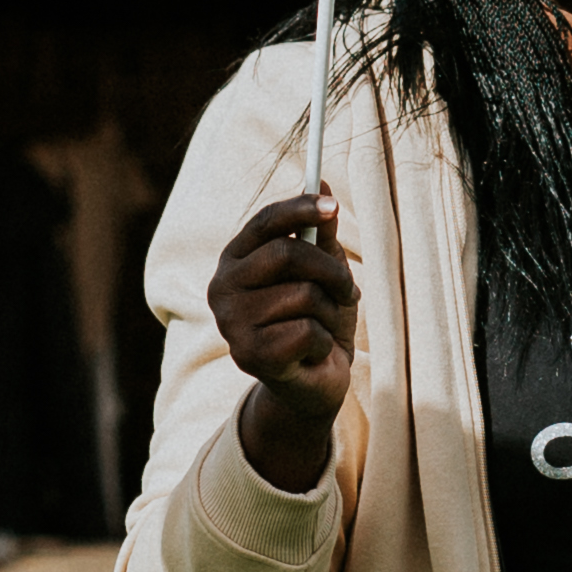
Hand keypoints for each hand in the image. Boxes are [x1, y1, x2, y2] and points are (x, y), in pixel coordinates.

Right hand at [215, 191, 358, 492]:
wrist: (312, 386)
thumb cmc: (315, 321)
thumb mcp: (324, 275)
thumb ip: (321, 236)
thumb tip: (324, 184)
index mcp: (234, 262)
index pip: (263, 222)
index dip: (299, 207)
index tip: (333, 205)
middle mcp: (222, 290)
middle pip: (287, 254)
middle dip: (331, 269)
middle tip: (350, 289)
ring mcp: (231, 325)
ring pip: (303, 295)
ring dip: (329, 313)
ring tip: (322, 328)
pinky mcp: (249, 357)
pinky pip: (307, 330)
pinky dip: (324, 342)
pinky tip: (312, 353)